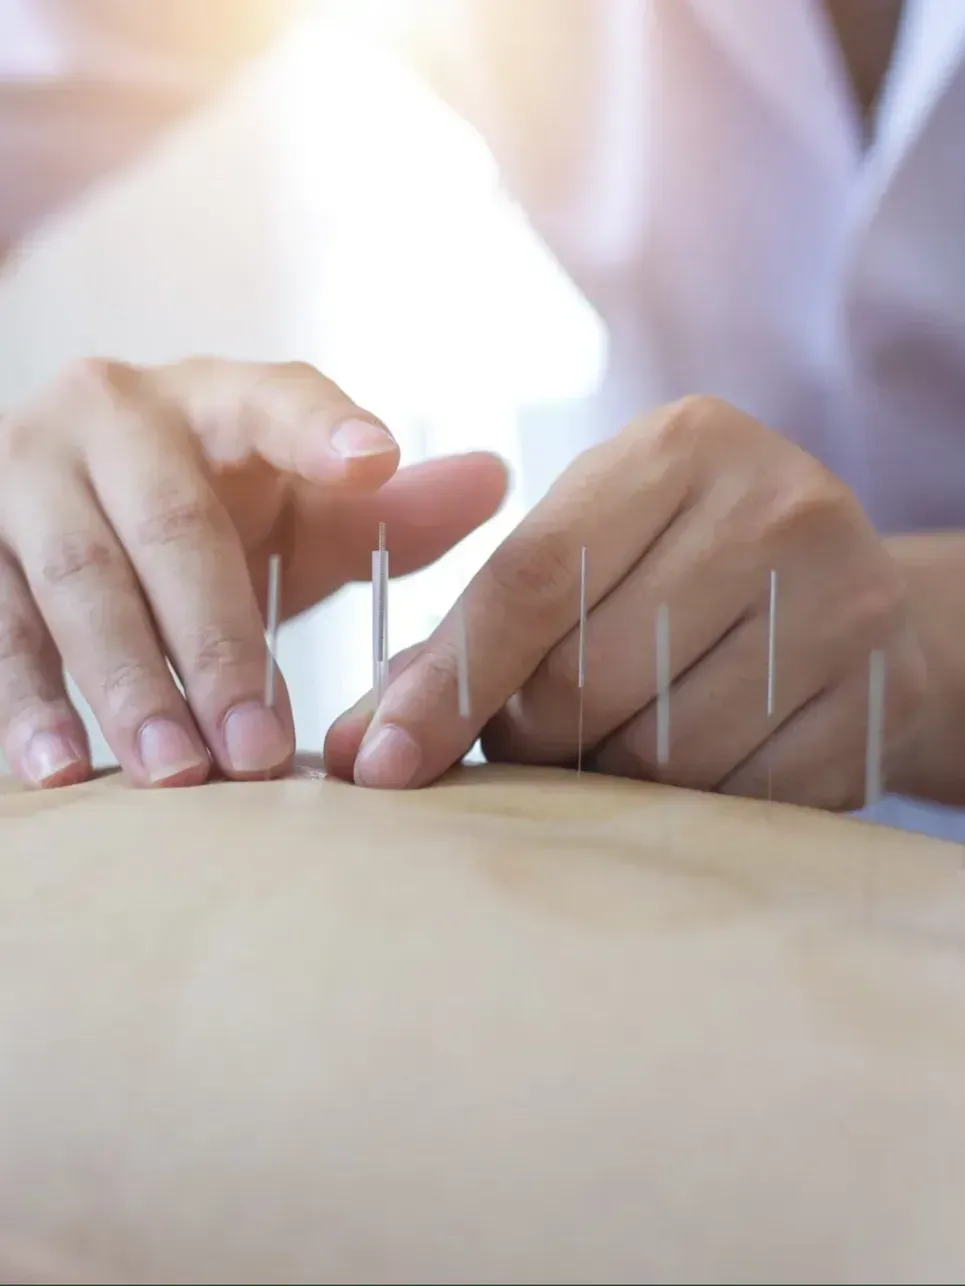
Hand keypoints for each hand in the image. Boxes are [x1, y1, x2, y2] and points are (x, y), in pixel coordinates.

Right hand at [0, 358, 506, 787]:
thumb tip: (493, 479)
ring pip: (77, 582)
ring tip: (176, 774)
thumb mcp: (296, 508)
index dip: (322, 430)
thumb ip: (386, 508)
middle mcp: (109, 417)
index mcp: (211, 399)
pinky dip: (26, 703)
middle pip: (172, 526)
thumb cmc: (210, 512)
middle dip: (218, 643)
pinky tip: (61, 771)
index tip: (374, 464)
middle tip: (262, 750)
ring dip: (128, 685)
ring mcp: (23, 475)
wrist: (69, 504)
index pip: (275, 400)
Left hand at [327, 397, 926, 809]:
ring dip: (608, 780)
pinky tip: (694, 772)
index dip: (448, 680)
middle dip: (532, 736)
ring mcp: (845, 597)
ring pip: (662, 753)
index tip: (381, 764)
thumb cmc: (684, 573)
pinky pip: (742, 797)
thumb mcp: (590, 558)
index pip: (532, 577)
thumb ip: (473, 636)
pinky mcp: (882, 691)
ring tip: (609, 751)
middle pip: (588, 676)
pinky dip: (692, 808)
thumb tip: (362, 749)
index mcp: (678, 447)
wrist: (858, 601)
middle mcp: (774, 504)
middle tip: (530, 743)